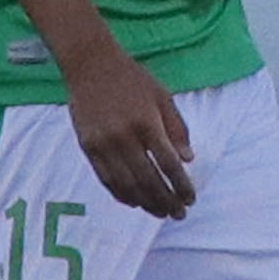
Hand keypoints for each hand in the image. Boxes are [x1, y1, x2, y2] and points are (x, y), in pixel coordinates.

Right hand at [68, 50, 198, 219]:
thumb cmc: (132, 79)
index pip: (168, 164)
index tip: (191, 199)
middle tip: (178, 214)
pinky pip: (106, 179)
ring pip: (127, 185)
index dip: (181, 185)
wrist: (90, 65)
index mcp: (147, 123)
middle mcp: (124, 137)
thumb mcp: (162, 96)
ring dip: (146, 203)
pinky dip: (121, 194)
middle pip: (149, 180)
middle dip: (166, 201)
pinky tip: (135, 202)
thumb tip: (188, 159)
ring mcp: (103, 144)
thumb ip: (177, 128)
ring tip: (160, 213)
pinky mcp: (88, 147)